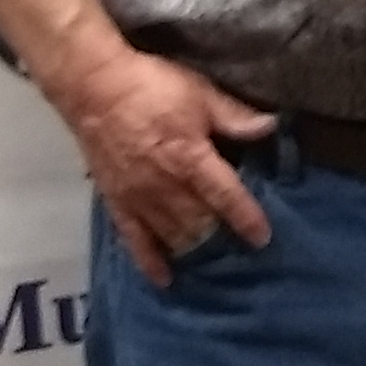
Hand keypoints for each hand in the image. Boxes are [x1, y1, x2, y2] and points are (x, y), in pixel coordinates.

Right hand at [53, 45, 279, 287]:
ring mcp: (139, 198)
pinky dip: (150, 262)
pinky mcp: (116, 203)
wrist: (93, 88)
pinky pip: (134, 241)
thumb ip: (234, 116)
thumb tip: (271, 127)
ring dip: (194, 249)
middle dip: (222, 238)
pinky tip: (165, 279)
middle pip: (200, 223)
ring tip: (213, 261)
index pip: (225, 195)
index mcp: (190, 157)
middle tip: (240, 250)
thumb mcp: (200, 93)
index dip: (246, 218)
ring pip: (172, 235)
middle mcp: (165, 185)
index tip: (263, 238)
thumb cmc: (152, 86)